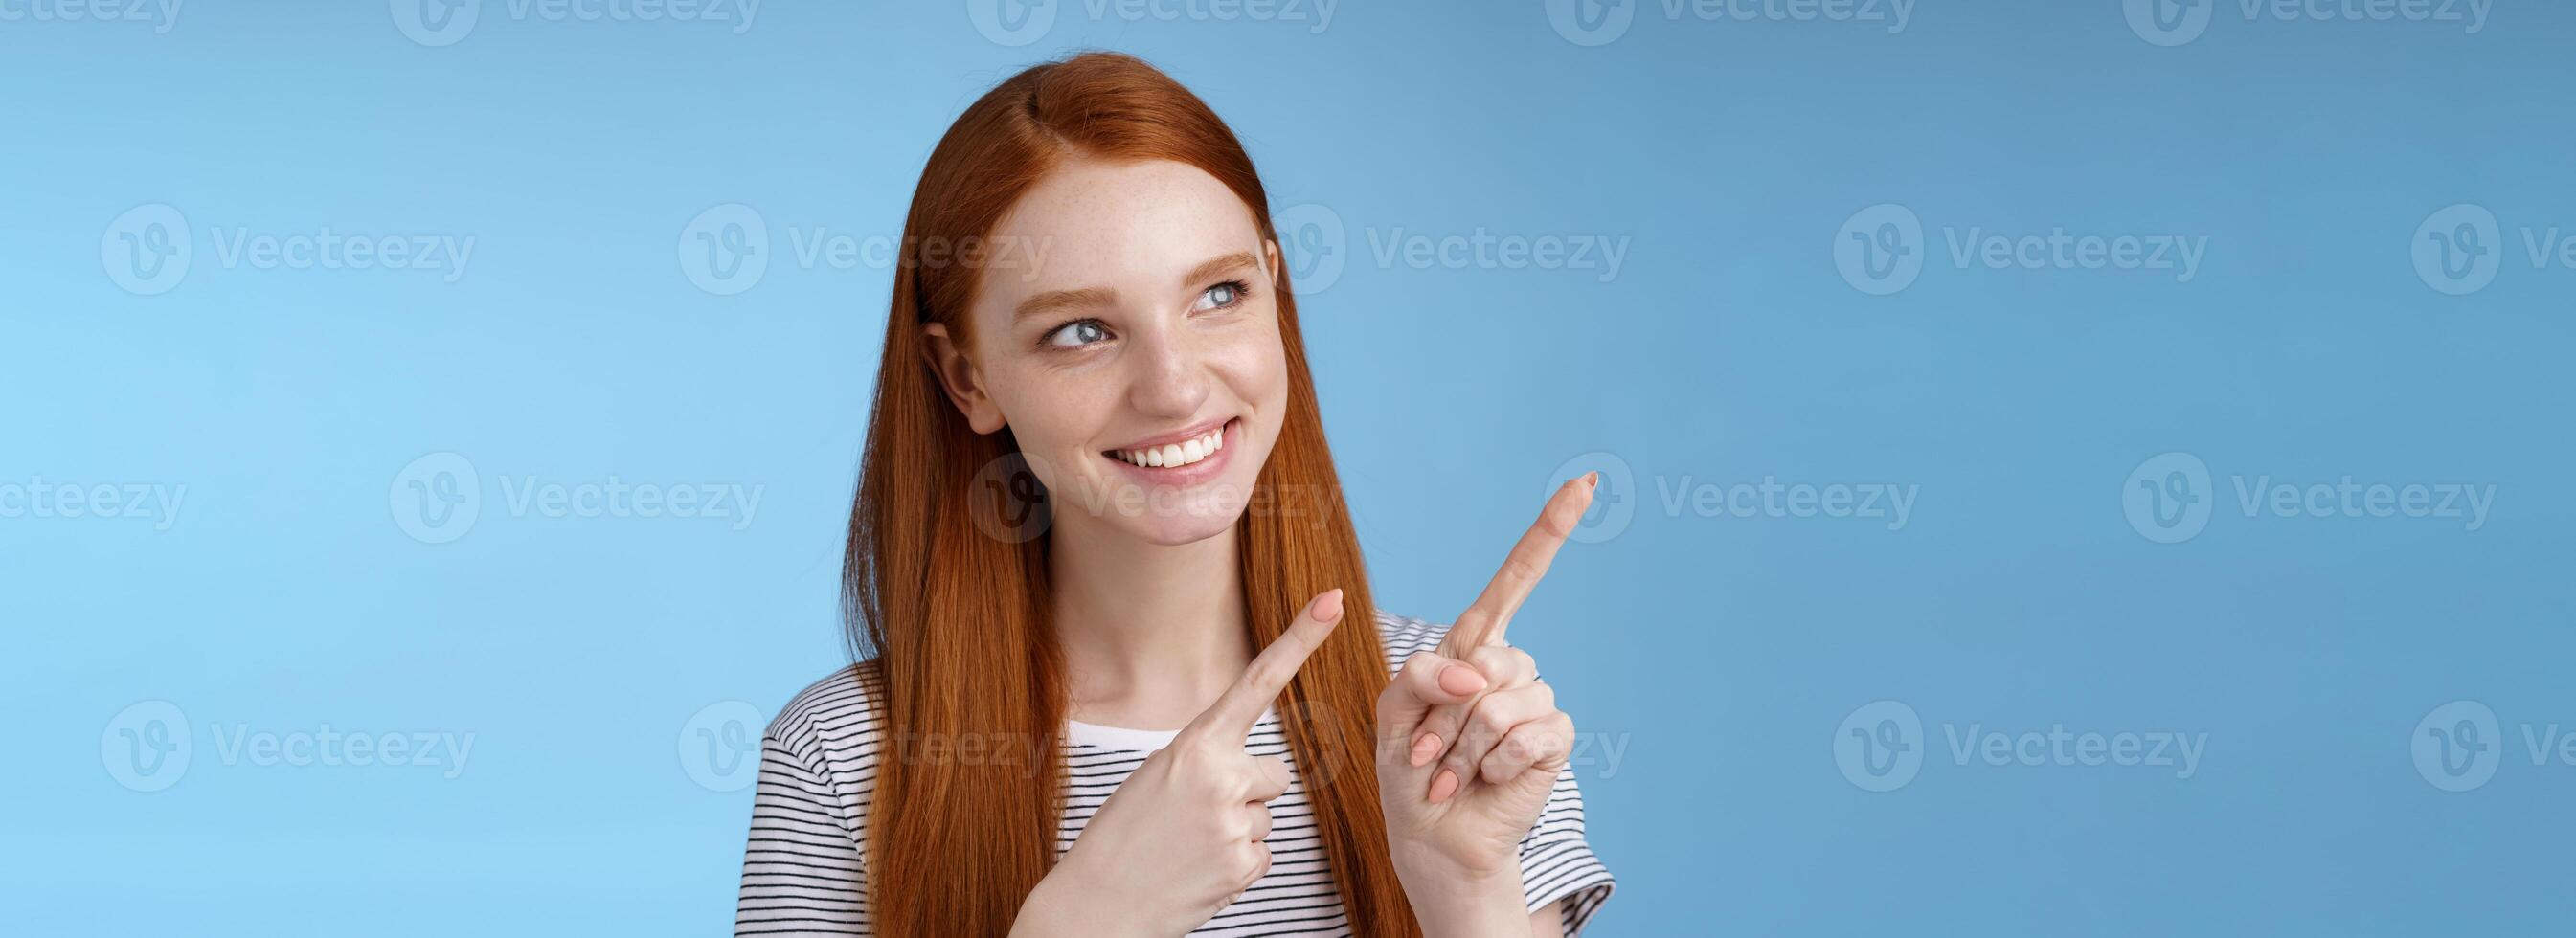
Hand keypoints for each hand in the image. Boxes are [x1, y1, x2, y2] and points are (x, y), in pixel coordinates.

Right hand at [1017, 589, 1345, 937]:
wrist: (1096, 905)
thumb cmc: (1123, 836)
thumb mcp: (1156, 776)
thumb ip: (1207, 759)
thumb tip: (1257, 772)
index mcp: (1194, 744)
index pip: (1258, 681)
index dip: (1299, 639)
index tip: (1333, 601)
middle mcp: (1221, 776)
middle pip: (1276, 772)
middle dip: (1249, 791)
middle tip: (1196, 815)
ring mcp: (1235, 823)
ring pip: (1268, 814)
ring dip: (1238, 829)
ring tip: (1189, 844)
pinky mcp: (1244, 865)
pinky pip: (1263, 852)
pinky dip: (1236, 863)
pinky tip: (1199, 869)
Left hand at [1376, 475, 1590, 891]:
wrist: (1430, 835)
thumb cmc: (1409, 770)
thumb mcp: (1392, 711)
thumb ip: (1420, 674)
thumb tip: (1477, 674)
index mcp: (1471, 646)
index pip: (1517, 579)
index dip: (1550, 531)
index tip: (1584, 484)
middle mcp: (1509, 667)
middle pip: (1489, 660)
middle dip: (1445, 715)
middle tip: (1428, 754)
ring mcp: (1536, 702)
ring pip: (1502, 704)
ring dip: (1464, 748)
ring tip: (1450, 775)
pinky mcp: (1553, 740)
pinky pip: (1530, 735)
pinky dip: (1495, 765)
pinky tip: (1485, 781)